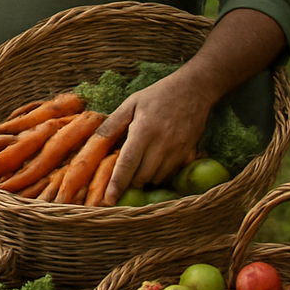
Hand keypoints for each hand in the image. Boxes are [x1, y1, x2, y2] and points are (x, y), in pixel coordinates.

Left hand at [101, 71, 212, 204]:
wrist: (194, 90)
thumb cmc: (157, 96)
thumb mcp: (131, 104)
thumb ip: (113, 124)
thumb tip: (95, 141)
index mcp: (143, 131)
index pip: (128, 164)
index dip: (117, 183)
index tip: (109, 199)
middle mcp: (162, 144)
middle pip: (142, 176)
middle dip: (131, 180)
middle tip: (124, 174)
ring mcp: (178, 150)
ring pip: (158, 177)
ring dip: (146, 178)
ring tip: (140, 166)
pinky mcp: (190, 153)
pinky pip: (172, 173)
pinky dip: (161, 174)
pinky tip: (155, 163)